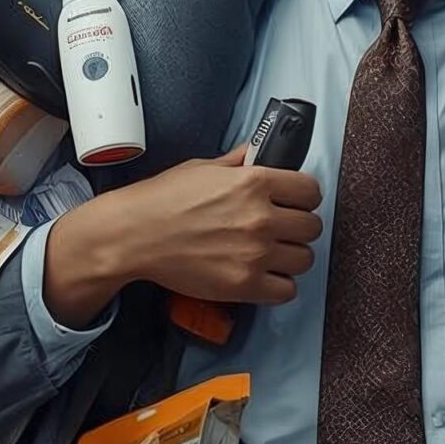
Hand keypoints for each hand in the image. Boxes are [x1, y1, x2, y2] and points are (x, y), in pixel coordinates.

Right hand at [43, 144, 324, 324]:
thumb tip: (258, 153)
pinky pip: (287, 290)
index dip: (303, 197)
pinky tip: (263, 276)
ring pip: (304, 259)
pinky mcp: (244, 284)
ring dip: (290, 257)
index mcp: (255, 182)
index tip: (293, 202)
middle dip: (298, 228)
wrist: (133, 236)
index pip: (311, 191)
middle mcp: (261, 217)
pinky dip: (279, 285)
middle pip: (312, 227)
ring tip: (271, 255)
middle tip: (280, 230)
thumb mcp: (203, 167)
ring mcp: (255, 253)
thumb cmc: (163, 198)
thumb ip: (238, 162)